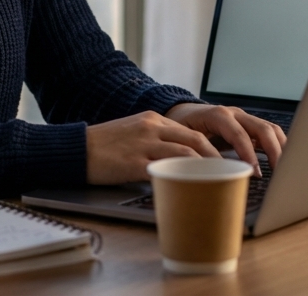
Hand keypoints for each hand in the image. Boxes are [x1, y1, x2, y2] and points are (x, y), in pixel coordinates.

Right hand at [85, 111, 220, 184]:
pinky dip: (182, 178)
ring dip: (206, 169)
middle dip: (218, 158)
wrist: (76, 148)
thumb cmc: (104, 145)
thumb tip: (180, 159)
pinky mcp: (134, 163)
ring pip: (185, 154)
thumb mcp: (133, 133)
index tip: (226, 161)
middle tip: (231, 173)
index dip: (213, 147)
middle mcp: (151, 128)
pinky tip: (191, 188)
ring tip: (218, 182)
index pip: (191, 131)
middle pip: (195, 140)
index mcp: (152, 119)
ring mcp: (143, 145)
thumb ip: (156, 140)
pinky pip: (165, 170)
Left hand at [164, 103, 286, 175]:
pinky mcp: (249, 126)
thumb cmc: (181, 127)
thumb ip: (197, 153)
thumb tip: (210, 173)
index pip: (238, 133)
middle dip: (273, 151)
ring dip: (280, 148)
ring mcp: (244, 118)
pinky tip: (281, 162)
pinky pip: (269, 133)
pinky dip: (278, 146)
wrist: (182, 113)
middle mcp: (234, 114)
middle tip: (279, 173)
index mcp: (217, 115)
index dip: (248, 153)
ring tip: (285, 170)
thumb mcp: (184, 139)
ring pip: (270, 129)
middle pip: (262, 128)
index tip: (255, 172)